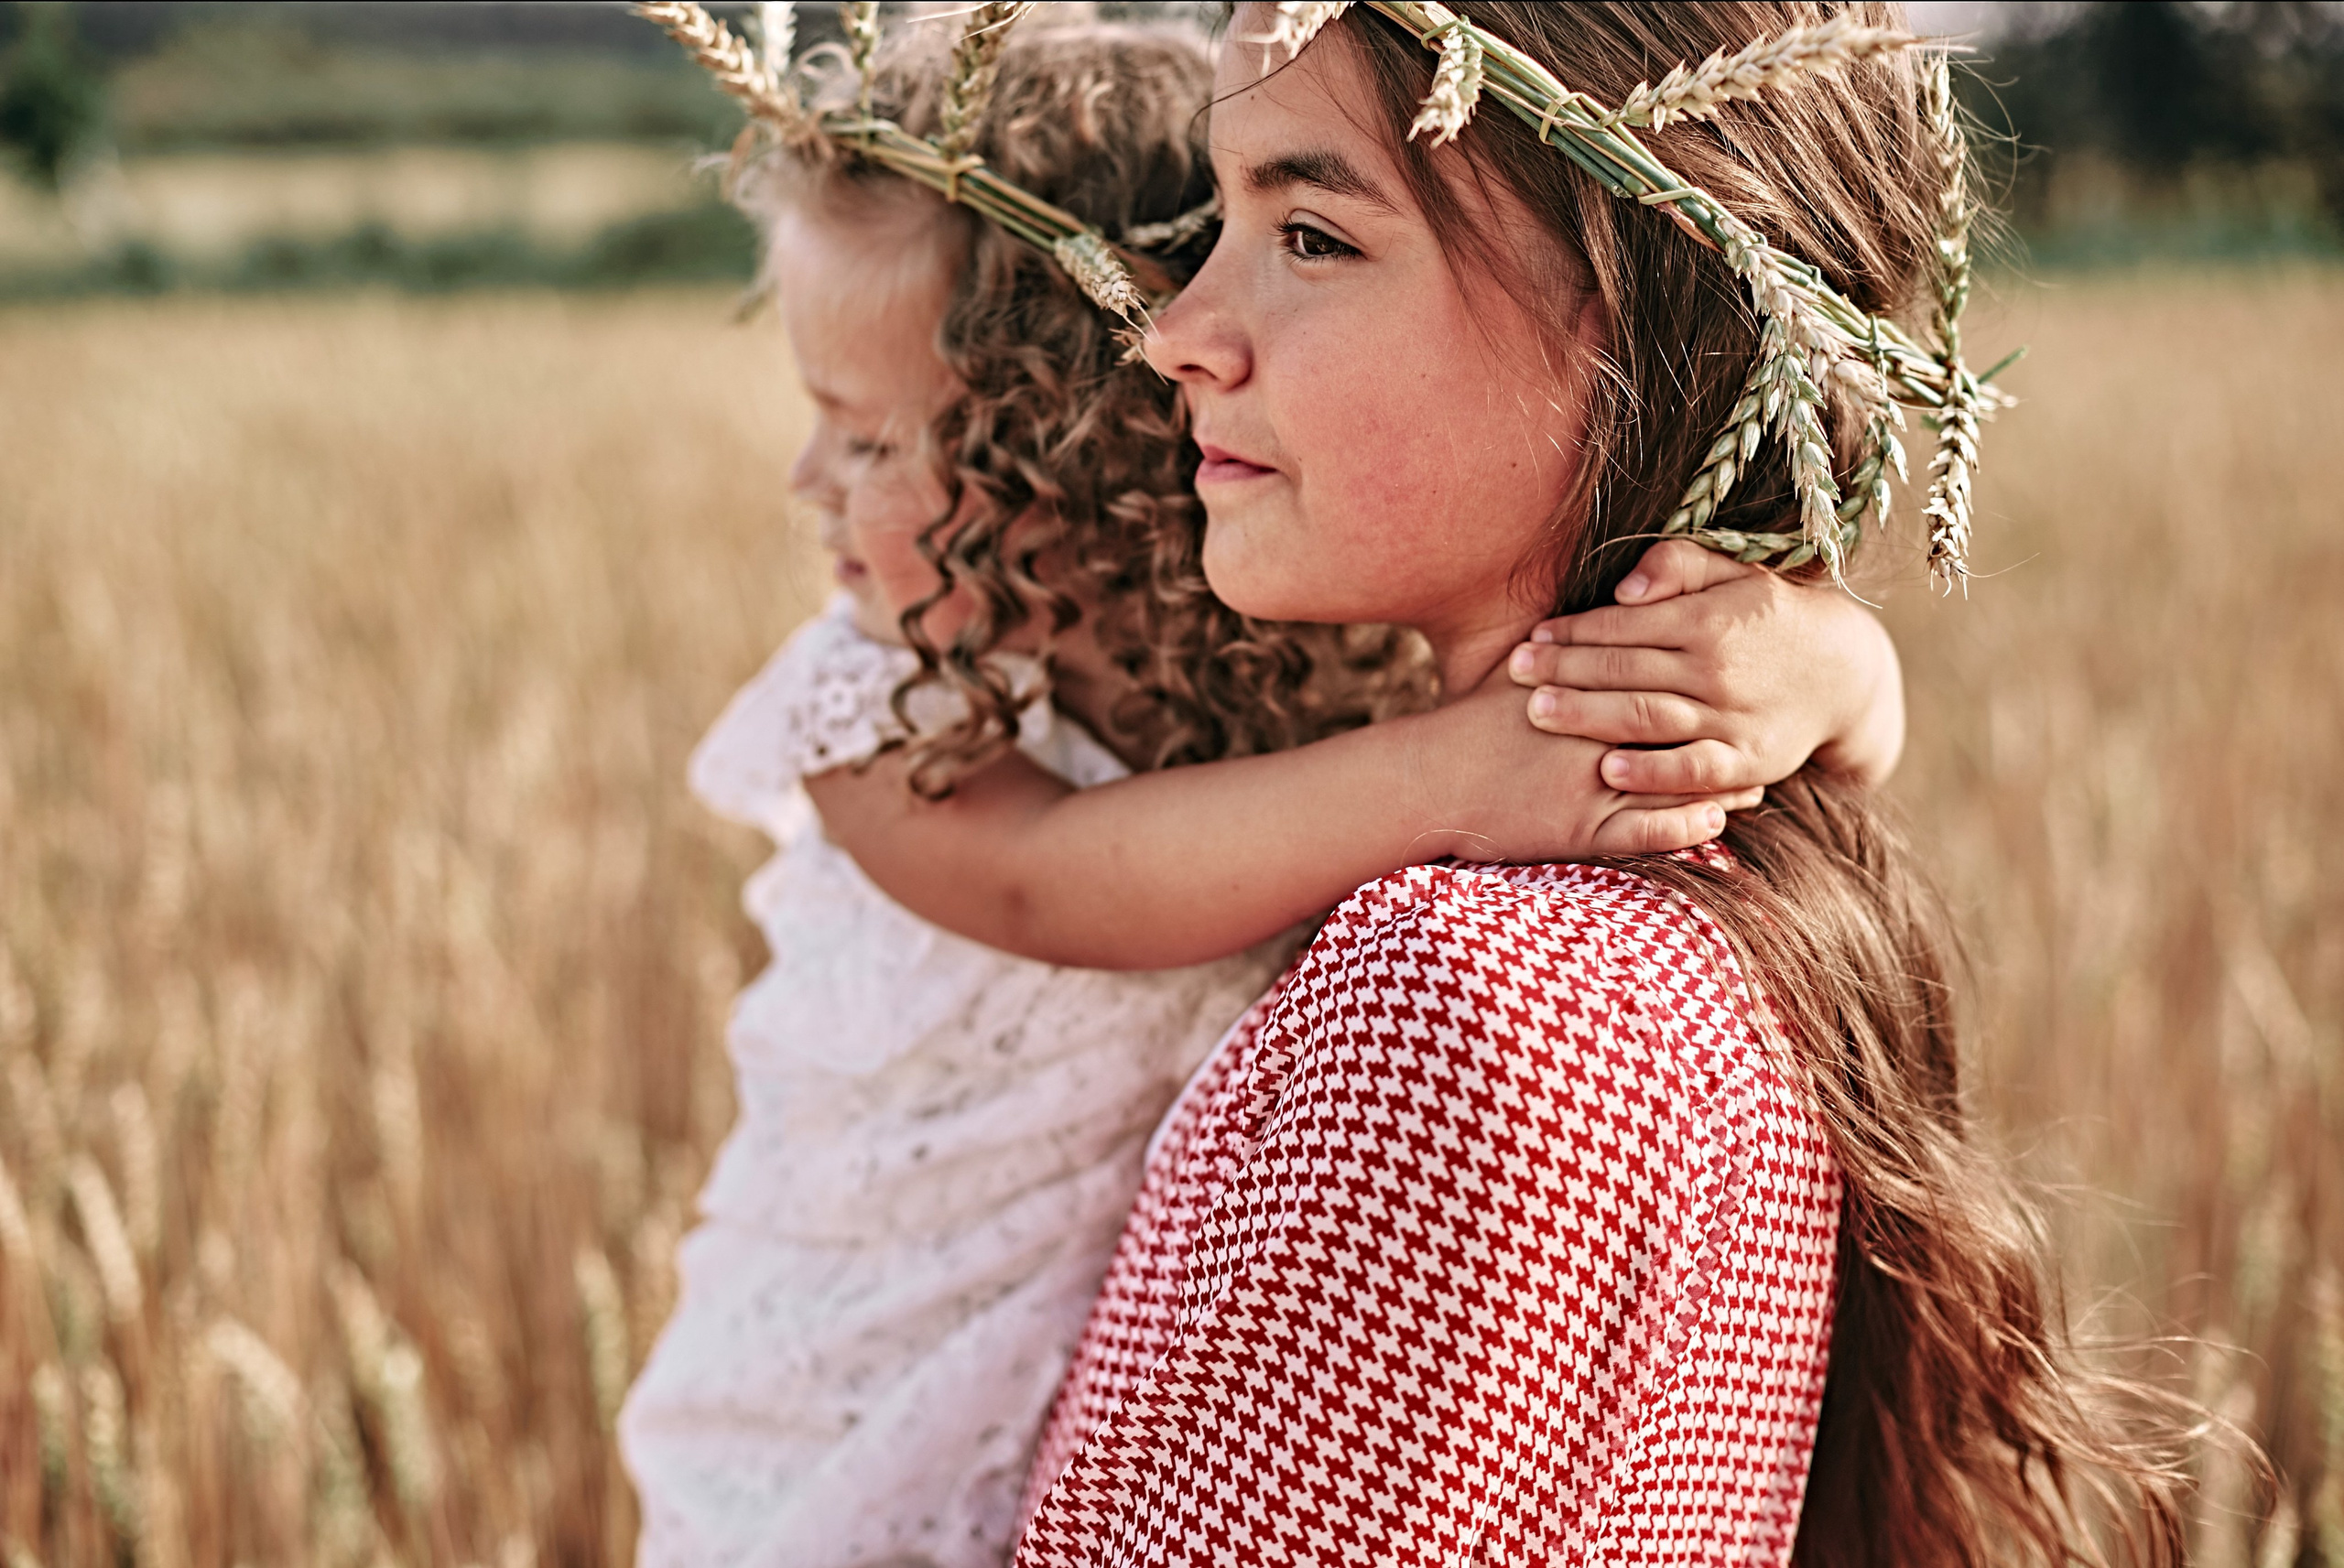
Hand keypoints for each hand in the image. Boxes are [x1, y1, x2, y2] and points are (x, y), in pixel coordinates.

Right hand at [1407, 670, 1762, 864]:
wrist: (1428, 779)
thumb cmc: (1470, 724)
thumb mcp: (1517, 671)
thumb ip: (1563, 648)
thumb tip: (1594, 620)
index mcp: (1583, 692)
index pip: (1658, 680)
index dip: (1701, 682)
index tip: (1734, 682)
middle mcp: (1594, 735)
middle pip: (1679, 727)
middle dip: (1722, 732)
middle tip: (1758, 733)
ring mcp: (1590, 786)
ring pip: (1672, 784)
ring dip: (1717, 784)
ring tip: (1752, 785)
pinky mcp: (1580, 831)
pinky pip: (1647, 833)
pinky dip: (1684, 827)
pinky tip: (1713, 822)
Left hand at [1505, 539, 1905, 793]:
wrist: (1845, 672)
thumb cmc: (1772, 617)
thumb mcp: (1736, 572)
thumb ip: (1679, 565)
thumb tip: (1621, 589)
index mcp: (1711, 618)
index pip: (1626, 625)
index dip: (1574, 631)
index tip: (1533, 637)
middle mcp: (1719, 668)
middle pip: (1626, 670)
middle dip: (1566, 670)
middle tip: (1517, 673)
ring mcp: (1734, 718)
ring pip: (1648, 717)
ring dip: (1588, 716)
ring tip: (1538, 712)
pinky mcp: (1748, 762)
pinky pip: (1692, 769)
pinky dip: (1650, 772)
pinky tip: (1607, 769)